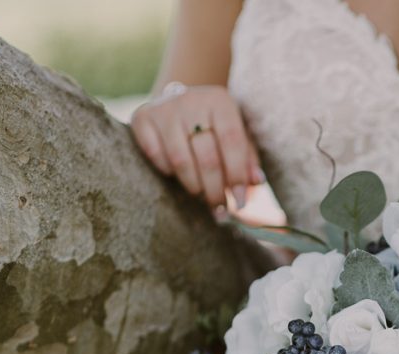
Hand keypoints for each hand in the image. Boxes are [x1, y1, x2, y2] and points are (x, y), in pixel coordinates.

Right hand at [130, 84, 262, 210]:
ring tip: (201, 195)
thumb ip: (248, 159)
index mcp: (220, 101)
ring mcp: (164, 108)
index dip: (237, 175)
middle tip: (220, 209)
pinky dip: (168, 171)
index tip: (240, 201)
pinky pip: (155, 156)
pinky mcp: (141, 117)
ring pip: (180, 160)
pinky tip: (177, 174)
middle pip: (207, 156)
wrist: (179, 101)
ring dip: (193, 185)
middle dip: (215, 189)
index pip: (232, 141)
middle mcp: (191, 100)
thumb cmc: (215, 126)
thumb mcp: (236, 135)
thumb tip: (256, 181)